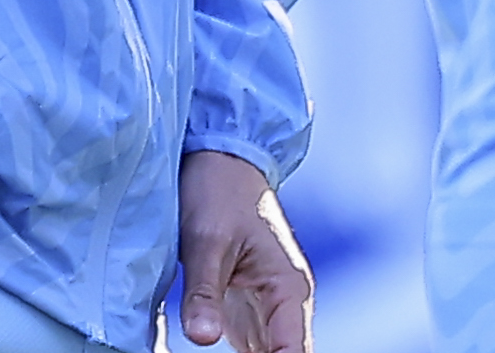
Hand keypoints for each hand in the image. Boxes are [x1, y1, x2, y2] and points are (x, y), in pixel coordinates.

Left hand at [175, 150, 312, 352]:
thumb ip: (203, 293)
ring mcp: (268, 307)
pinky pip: (255, 348)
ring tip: (227, 345)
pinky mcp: (247, 308)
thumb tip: (201, 340)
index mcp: (288, 287)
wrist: (221, 162)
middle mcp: (286, 302)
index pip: (293, 351)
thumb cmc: (218, 194)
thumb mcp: (206, 242)